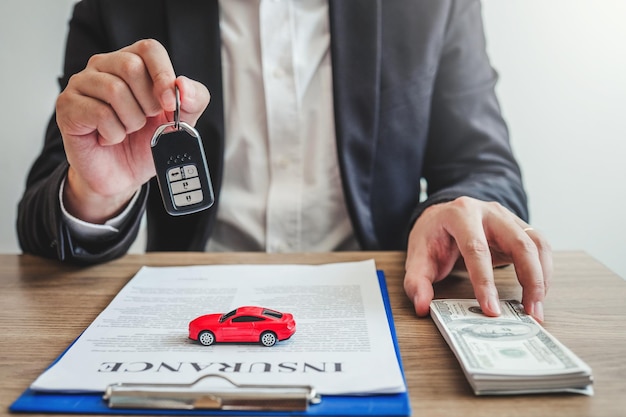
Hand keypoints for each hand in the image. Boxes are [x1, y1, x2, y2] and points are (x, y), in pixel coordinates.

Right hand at [56, 39, 209, 222]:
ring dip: (131, 121)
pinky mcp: (67, 106)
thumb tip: (183, 84)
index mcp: (132, 62)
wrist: (123, 176)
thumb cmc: (146, 143)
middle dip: (147, 103)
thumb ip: (193, 100)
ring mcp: (81, 83)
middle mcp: (103, 66)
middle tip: (144, 121)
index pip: (149, 49)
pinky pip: (99, 114)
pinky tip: (108, 138)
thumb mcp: (181, 122)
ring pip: (114, 90)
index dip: (163, 76)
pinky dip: (113, 133)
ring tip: (126, 130)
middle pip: (131, 66)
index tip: (168, 104)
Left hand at [403, 196, 551, 321]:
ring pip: (537, 244)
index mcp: (460, 214)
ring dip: (542, 278)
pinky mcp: (520, 227)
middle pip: (519, 243)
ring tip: (536, 308)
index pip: (476, 248)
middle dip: (529, 280)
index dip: (485, 281)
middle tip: (530, 313)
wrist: (443, 216)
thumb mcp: (417, 256)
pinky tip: (537, 293)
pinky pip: (540, 247)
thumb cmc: (433, 236)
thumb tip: (422, 307)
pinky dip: (544, 271)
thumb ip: (416, 281)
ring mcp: (508, 217)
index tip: (491, 309)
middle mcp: (489, 212)